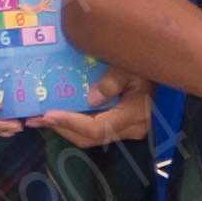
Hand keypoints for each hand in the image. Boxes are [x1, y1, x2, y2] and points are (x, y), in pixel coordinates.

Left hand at [31, 70, 153, 147]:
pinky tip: (57, 114)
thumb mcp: (131, 65)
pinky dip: (74, 123)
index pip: (96, 128)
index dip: (70, 123)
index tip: (48, 115)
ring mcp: (127, 129)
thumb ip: (113, 80)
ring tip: (39, 118)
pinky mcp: (120, 125)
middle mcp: (131, 128)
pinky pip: (94, 129)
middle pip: (89, 137)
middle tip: (35, 119)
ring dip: (64, 128)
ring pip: (90, 137)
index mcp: (134, 114)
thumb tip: (91, 99)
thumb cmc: (147, 63)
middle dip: (61, 128)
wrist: (166, 67)